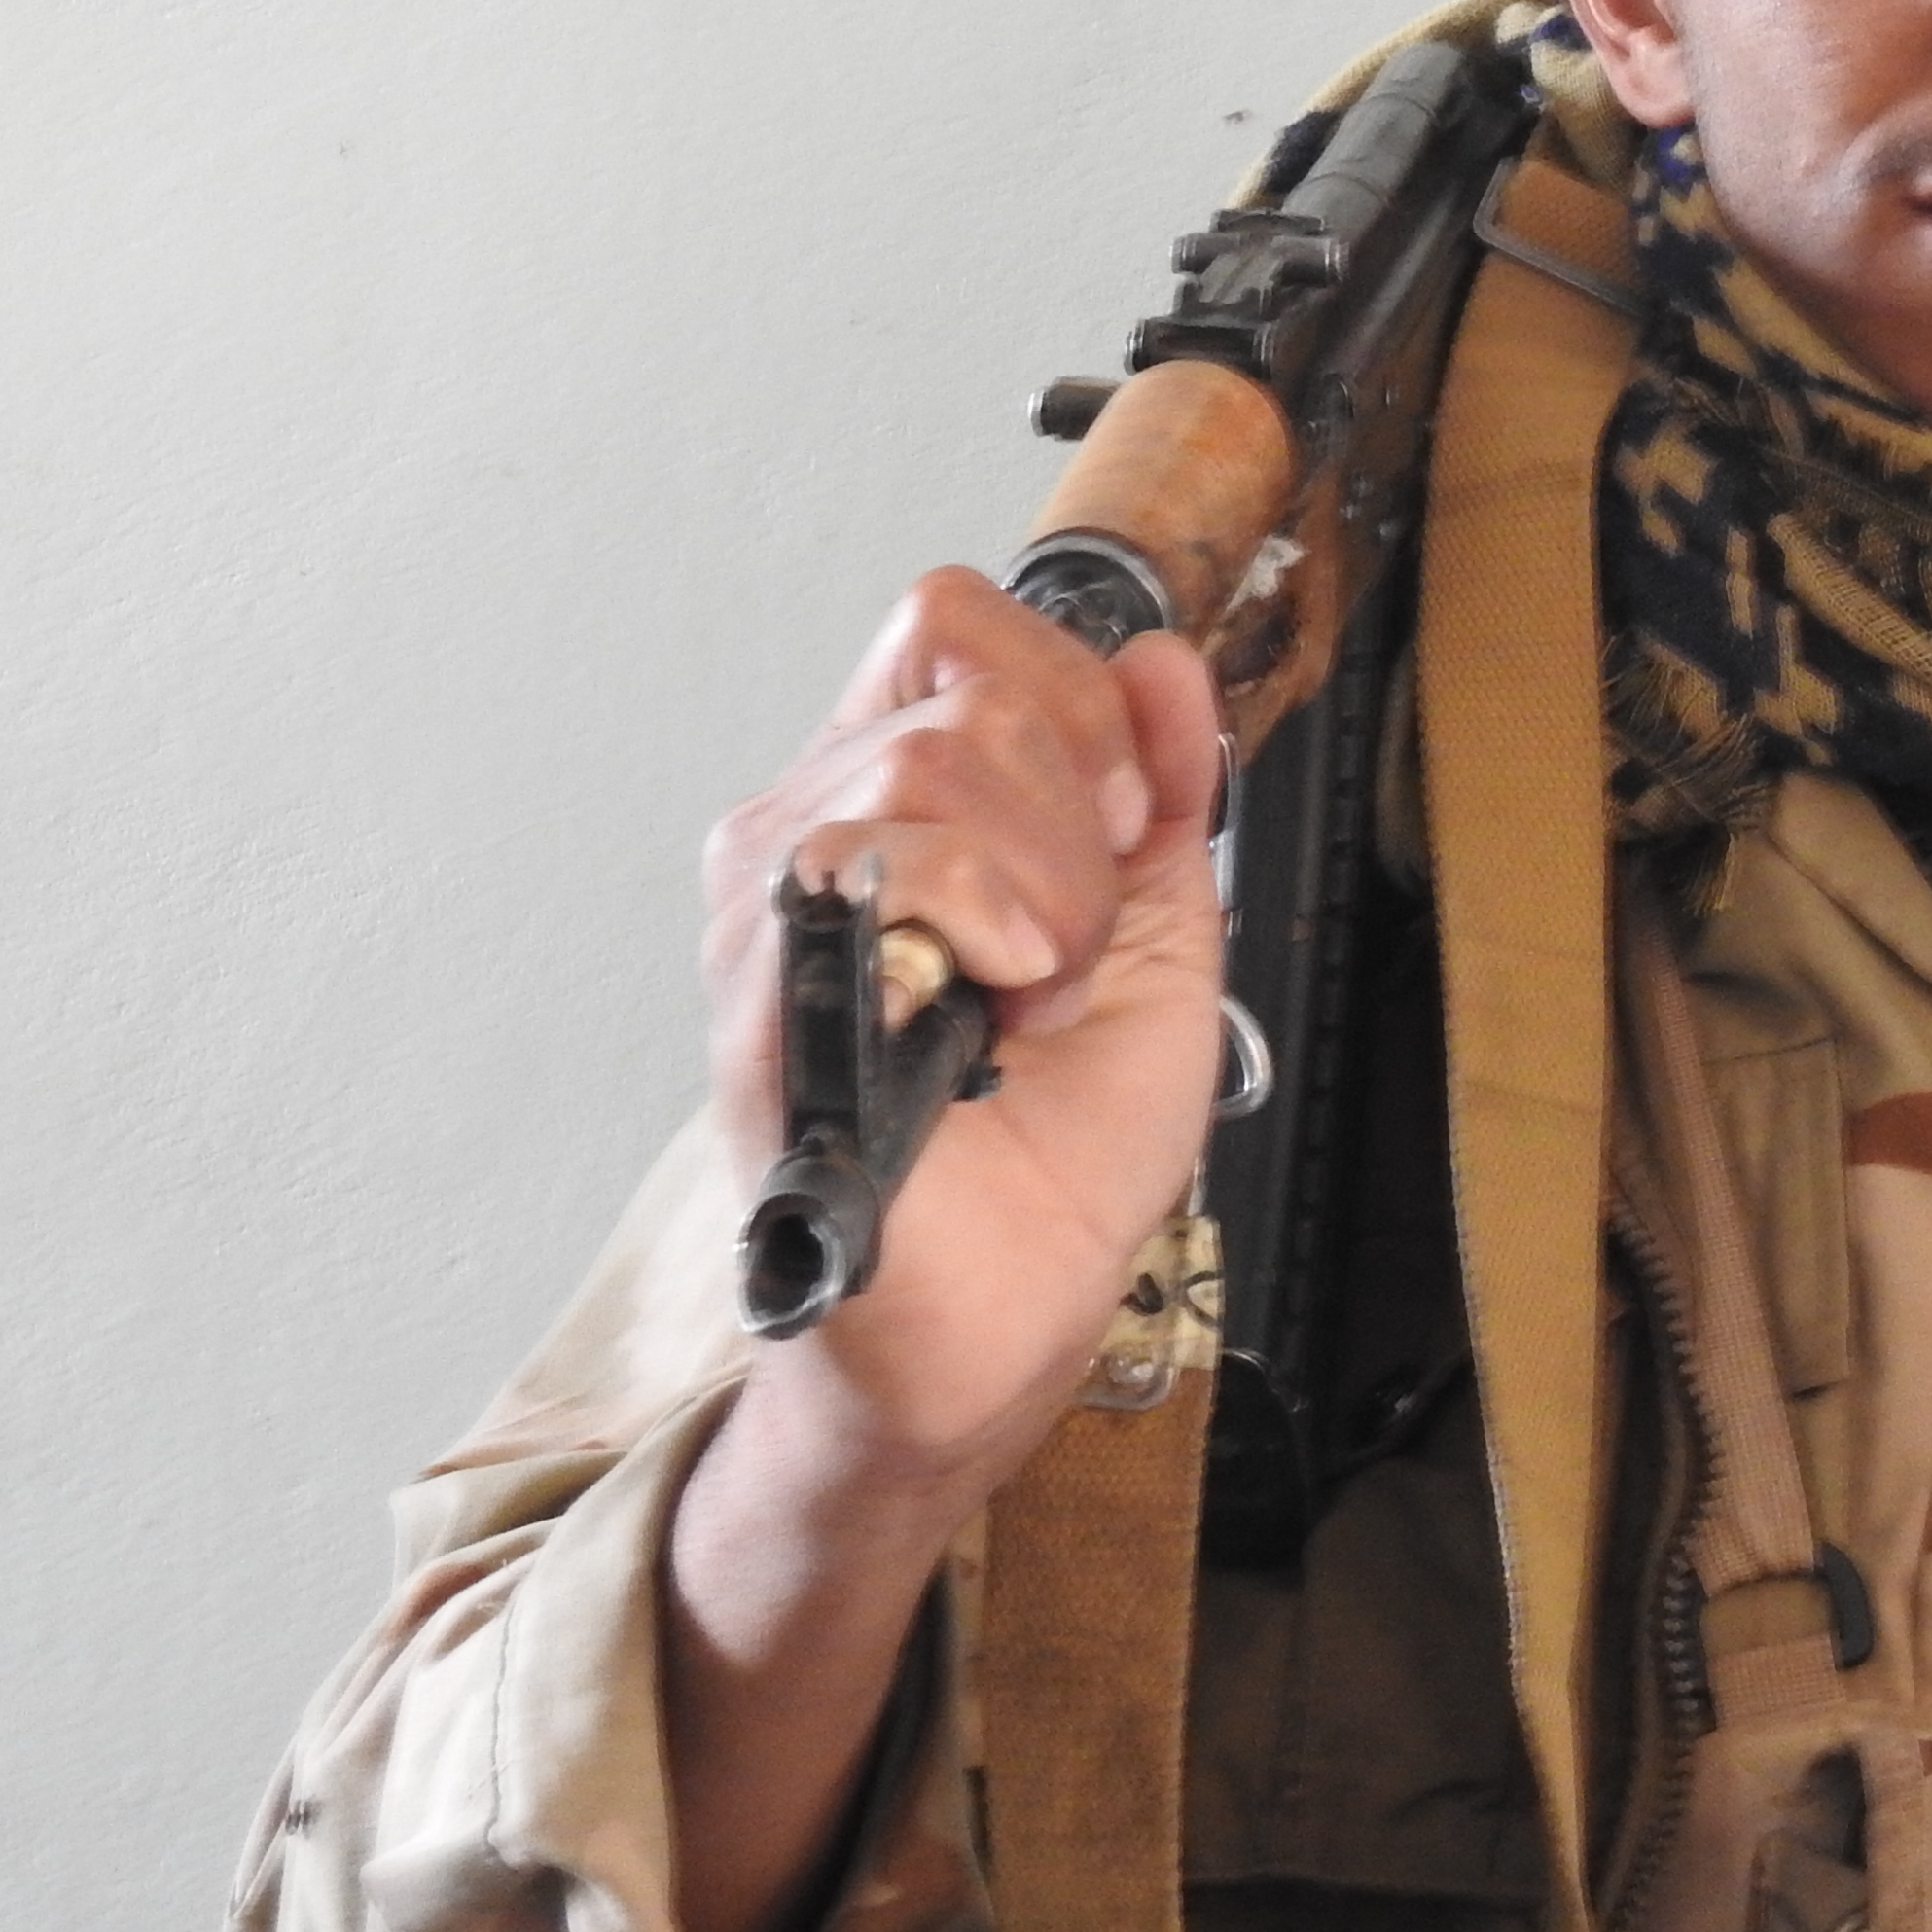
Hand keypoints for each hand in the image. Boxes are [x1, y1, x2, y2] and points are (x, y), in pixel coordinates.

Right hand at [697, 567, 1228, 1516]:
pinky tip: (990, 1022)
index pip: (952, 617)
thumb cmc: (1060, 1151)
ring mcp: (773, 910)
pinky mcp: (767, 994)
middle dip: (1082, 826)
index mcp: (894, 797)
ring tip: (1030, 1001)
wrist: (1011, 1314)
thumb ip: (1164, 791)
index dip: (1074, 699)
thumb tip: (1163, 659)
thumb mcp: (1160, 936)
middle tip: (1070, 956)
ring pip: (933, 759)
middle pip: (968, 685)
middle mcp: (809, 832)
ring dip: (1045, 893)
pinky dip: (987, 929)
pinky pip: (881, 861)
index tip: (1126, 830)